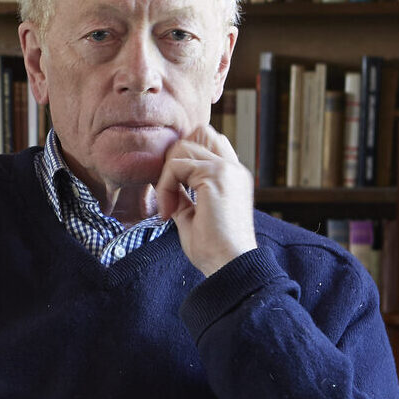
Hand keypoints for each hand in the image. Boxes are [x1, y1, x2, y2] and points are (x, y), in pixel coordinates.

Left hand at [156, 125, 257, 275]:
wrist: (228, 266)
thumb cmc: (213, 250)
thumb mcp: (193, 215)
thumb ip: (183, 194)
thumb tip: (165, 183)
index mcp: (232, 176)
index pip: (209, 142)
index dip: (184, 157)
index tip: (172, 193)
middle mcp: (233, 168)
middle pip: (199, 132)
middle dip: (175, 157)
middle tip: (168, 192)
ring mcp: (227, 169)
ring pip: (182, 147)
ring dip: (166, 176)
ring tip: (168, 207)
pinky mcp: (216, 174)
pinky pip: (175, 165)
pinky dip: (164, 187)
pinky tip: (168, 212)